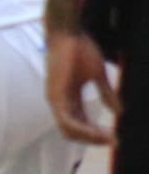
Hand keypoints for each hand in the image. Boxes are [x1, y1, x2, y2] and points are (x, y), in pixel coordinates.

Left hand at [46, 29, 119, 145]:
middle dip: (93, 139)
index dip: (96, 133)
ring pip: (69, 130)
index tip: (116, 138)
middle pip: (72, 132)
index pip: (79, 124)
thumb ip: (106, 93)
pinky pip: (67, 121)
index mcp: (68, 98)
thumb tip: (119, 112)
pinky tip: (100, 131)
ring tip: (110, 138)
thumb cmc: (80, 49)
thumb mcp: (97, 75)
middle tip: (114, 141)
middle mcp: (59, 101)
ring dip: (90, 138)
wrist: (67, 32)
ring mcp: (55, 99)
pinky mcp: (55, 95)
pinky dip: (83, 130)